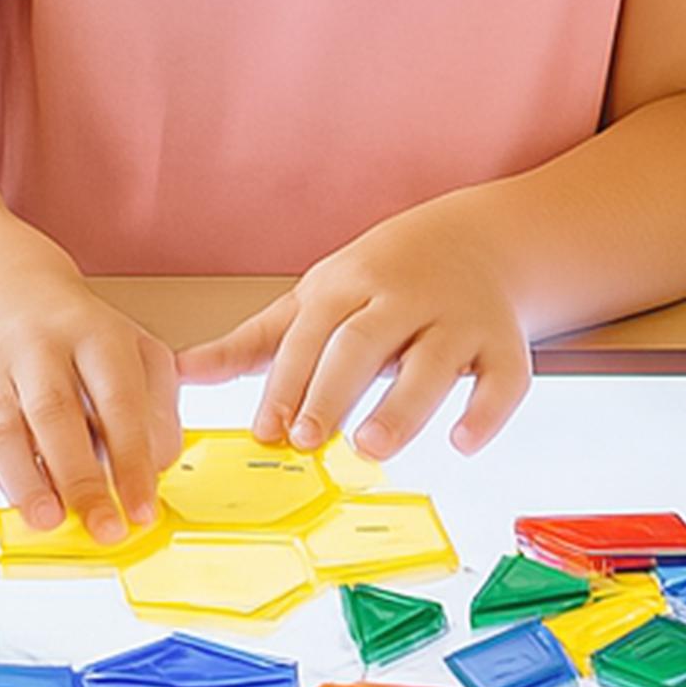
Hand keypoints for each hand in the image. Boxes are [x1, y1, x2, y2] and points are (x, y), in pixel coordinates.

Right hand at [0, 272, 182, 546]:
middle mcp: (40, 347)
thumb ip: (157, 405)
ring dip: (23, 481)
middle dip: (80, 481)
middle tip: (101, 528)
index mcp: (95, 335)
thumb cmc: (77, 336)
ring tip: (48, 519)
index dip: (132, 460)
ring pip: (1, 428)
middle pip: (56, 414)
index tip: (141, 510)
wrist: (3, 292)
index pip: (118, 400)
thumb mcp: (134, 350)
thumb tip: (159, 465)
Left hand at [175, 215, 530, 461]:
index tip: (269, 429)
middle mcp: (405, 297)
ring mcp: (459, 318)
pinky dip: (486, 411)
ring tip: (371, 445)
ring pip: (434, 361)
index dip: (289, 379)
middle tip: (308, 438)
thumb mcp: (317, 298)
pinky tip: (461, 442)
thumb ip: (254, 342)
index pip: (313, 331)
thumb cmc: (381, 281)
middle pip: (365, 340)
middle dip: (334, 389)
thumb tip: (180, 372)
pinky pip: (504, 378)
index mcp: (351, 283)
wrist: (478, 242)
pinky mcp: (505, 343)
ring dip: (403, 404)